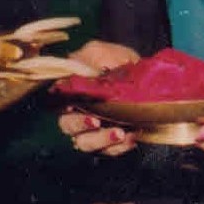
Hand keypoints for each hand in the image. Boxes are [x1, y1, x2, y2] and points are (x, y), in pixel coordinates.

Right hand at [58, 39, 138, 154]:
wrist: (148, 76)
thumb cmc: (117, 61)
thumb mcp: (100, 52)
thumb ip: (86, 58)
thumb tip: (74, 65)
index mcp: (69, 91)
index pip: (55, 102)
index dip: (61, 105)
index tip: (72, 105)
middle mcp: (76, 113)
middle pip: (67, 126)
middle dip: (80, 125)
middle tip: (96, 121)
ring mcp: (93, 130)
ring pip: (85, 143)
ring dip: (101, 140)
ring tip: (119, 133)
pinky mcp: (110, 142)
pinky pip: (110, 151)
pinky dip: (120, 147)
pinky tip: (131, 137)